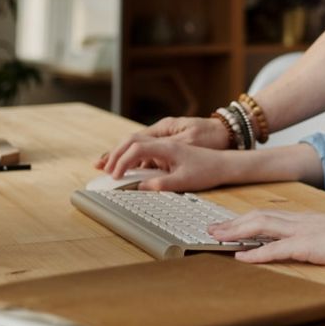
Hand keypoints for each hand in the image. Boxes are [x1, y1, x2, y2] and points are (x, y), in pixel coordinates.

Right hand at [101, 137, 233, 191]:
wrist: (225, 163)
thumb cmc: (207, 169)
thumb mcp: (185, 180)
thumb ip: (161, 183)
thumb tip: (140, 187)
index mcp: (168, 144)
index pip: (137, 147)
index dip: (122, 161)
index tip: (114, 176)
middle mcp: (165, 138)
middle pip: (132, 140)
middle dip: (115, 153)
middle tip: (100, 167)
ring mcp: (166, 141)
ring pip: (137, 144)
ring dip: (121, 154)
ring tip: (105, 165)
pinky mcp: (167, 148)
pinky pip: (144, 149)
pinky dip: (131, 157)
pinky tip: (124, 166)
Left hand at [208, 210, 324, 266]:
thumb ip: (319, 235)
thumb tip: (309, 242)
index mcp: (305, 219)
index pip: (268, 215)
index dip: (245, 219)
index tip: (228, 224)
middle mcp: (299, 221)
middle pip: (258, 217)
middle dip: (232, 223)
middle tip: (211, 229)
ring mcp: (303, 232)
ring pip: (261, 227)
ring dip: (236, 232)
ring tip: (216, 238)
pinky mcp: (309, 246)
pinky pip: (277, 248)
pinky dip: (256, 253)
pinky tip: (241, 257)